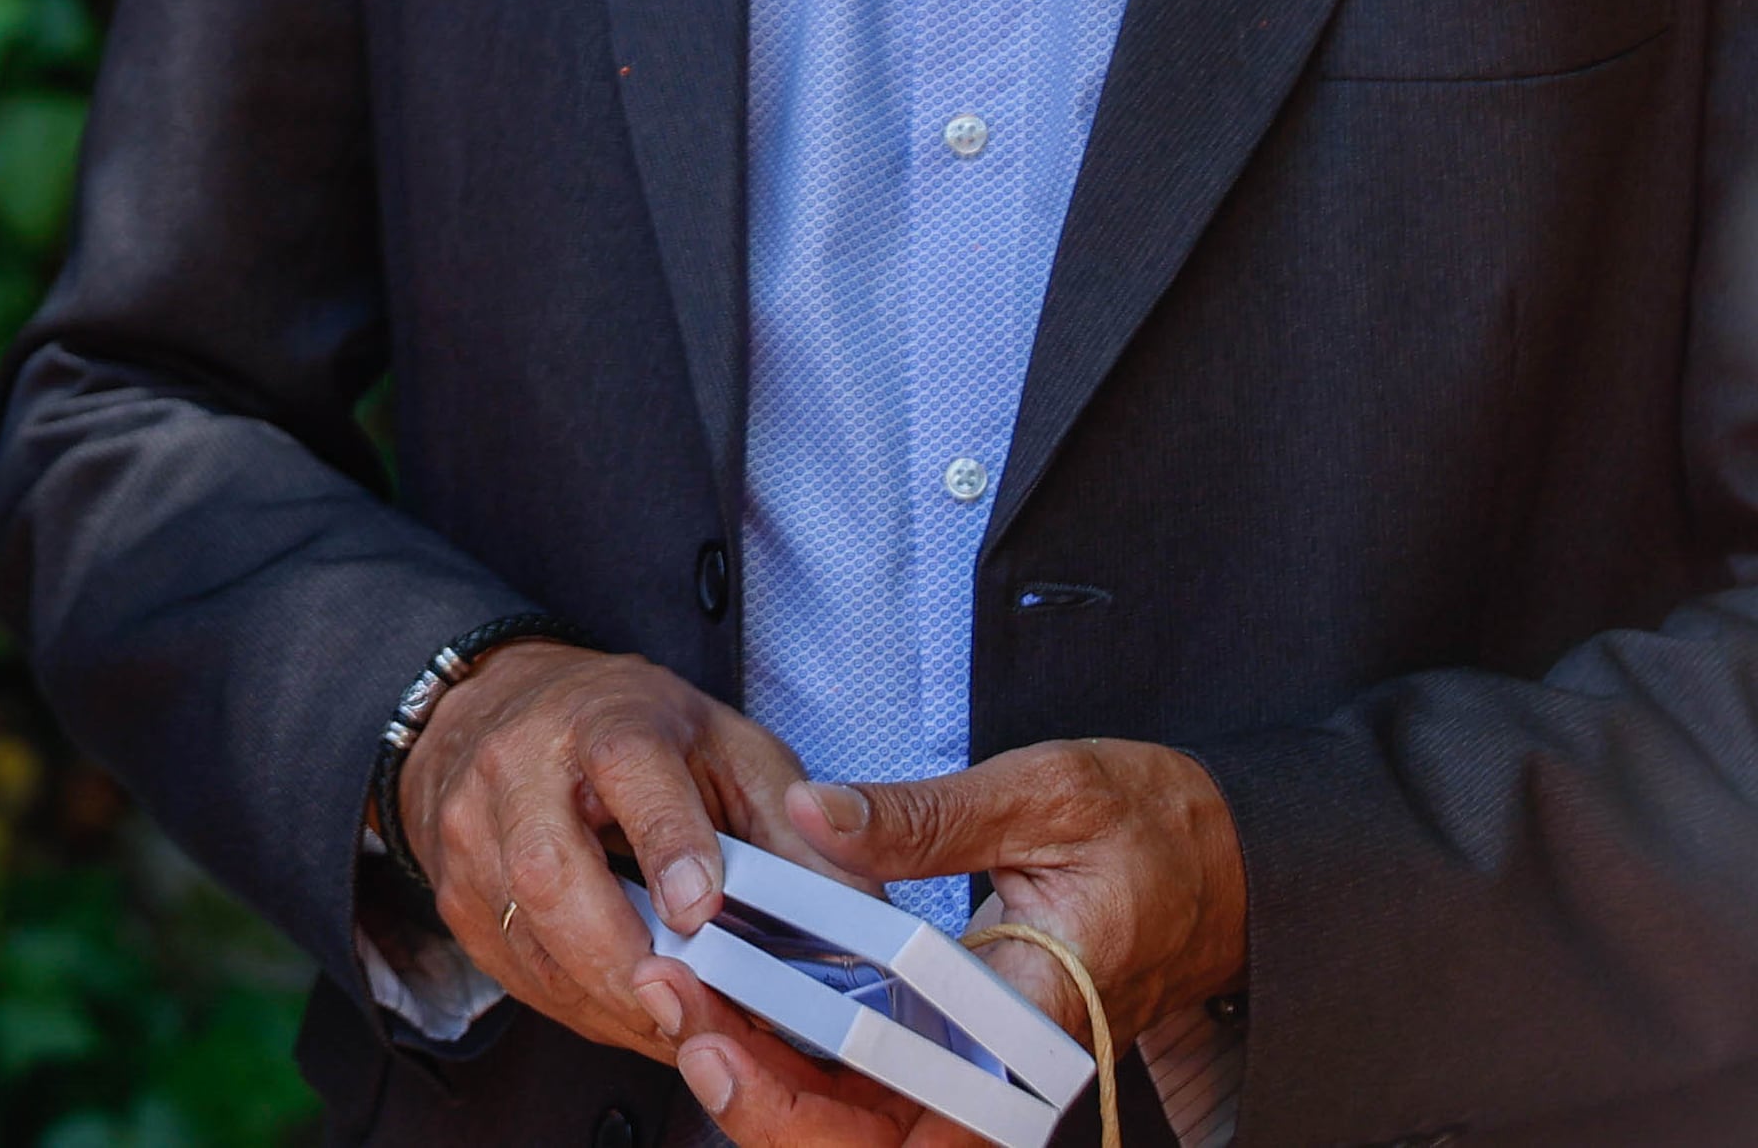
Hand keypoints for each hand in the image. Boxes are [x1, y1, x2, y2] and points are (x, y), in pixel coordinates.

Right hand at [395, 642, 828, 1064]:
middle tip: (691, 1003)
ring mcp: (473, 831)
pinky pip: (515, 968)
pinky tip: (628, 1008)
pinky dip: (579, 1004)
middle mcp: (520, 767)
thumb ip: (795, 828)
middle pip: (552, 870)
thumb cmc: (632, 732)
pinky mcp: (455, 891)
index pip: (629, 771)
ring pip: (527, 931)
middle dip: (624, 955)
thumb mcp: (730, 750)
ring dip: (608, 996)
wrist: (503, 710)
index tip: (701, 906)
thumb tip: (862, 918)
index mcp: (604, 720)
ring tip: (678, 1020)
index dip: (667, 841)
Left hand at [661, 741, 1241, 1146]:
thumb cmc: (1155, 826)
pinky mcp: (969, 1053)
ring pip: (867, 1132)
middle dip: (763, 1105)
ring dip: (770, 1089)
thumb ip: (926, 814)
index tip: (712, 1032)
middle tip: (677, 1014)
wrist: (1230, 861)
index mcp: (1040, 1019)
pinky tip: (731, 1009)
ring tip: (683, 1006)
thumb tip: (816, 814)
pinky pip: (877, 1095)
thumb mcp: (1046, 792)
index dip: (799, 1095)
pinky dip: (798, 1067)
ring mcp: (990, 1072)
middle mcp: (1013, 1072)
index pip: (912, 1108)